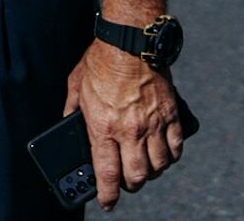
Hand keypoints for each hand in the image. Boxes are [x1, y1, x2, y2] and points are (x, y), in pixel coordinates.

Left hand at [64, 41, 184, 209]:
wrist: (130, 41)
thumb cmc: (100, 61)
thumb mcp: (75, 85)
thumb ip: (72, 109)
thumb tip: (67, 123)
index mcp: (103, 126)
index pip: (106, 172)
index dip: (107, 194)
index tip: (106, 203)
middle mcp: (130, 130)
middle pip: (136, 176)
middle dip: (130, 185)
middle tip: (125, 182)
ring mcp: (153, 124)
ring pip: (158, 166)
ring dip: (150, 173)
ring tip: (142, 168)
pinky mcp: (171, 115)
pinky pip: (175, 148)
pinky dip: (170, 157)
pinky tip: (163, 155)